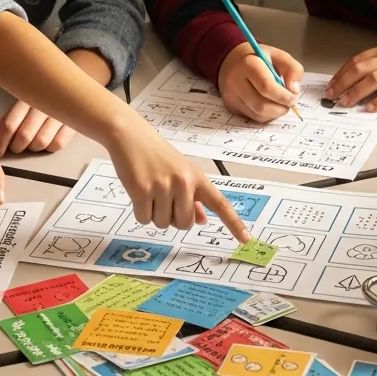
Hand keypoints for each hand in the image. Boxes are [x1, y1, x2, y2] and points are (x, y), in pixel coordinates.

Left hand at [0, 99, 76, 154]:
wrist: (71, 85)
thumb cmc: (43, 96)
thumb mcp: (22, 103)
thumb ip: (7, 121)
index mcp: (27, 97)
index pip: (9, 124)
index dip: (0, 142)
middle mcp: (43, 104)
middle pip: (24, 136)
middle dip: (16, 147)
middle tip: (15, 146)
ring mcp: (60, 114)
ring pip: (41, 142)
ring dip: (33, 148)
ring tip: (32, 141)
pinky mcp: (73, 123)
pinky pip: (57, 144)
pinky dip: (49, 147)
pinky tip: (47, 139)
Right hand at [106, 127, 251, 242]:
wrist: (130, 136)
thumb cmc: (157, 155)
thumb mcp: (182, 171)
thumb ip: (194, 197)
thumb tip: (202, 220)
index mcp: (197, 178)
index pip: (220, 203)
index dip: (233, 223)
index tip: (246, 239)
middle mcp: (184, 182)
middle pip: (184, 224)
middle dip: (173, 218)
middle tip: (163, 198)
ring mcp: (163, 187)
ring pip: (162, 223)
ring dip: (155, 214)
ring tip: (150, 191)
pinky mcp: (141, 191)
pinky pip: (144, 219)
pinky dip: (140, 212)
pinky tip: (138, 192)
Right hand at [217, 42, 303, 122]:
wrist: (231, 60)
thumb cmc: (258, 58)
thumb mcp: (279, 56)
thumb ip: (292, 69)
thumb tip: (294, 90)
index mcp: (249, 64)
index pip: (266, 87)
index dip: (283, 97)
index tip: (294, 97)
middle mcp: (235, 81)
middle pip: (261, 105)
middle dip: (280, 108)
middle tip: (289, 103)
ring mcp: (231, 96)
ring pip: (257, 114)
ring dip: (274, 113)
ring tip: (280, 104)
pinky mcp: (230, 106)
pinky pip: (252, 117)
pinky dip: (266, 115)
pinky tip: (269, 105)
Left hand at [326, 42, 376, 110]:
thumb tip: (358, 78)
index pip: (357, 60)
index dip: (341, 73)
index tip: (331, 85)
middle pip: (361, 69)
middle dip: (343, 83)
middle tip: (332, 96)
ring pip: (374, 79)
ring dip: (356, 92)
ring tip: (345, 102)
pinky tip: (370, 107)